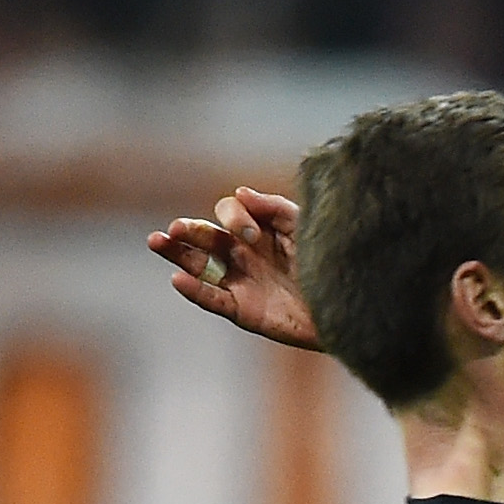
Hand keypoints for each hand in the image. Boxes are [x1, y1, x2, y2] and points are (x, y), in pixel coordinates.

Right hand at [149, 188, 318, 350]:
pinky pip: (213, 299)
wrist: (346, 307)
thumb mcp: (305, 229)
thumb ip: (274, 209)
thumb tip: (240, 192)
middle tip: (174, 228)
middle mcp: (243, 254)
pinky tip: (176, 278)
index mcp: (257, 231)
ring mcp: (240, 282)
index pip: (229, 213)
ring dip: (177, 253)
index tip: (252, 235)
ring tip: (156, 241)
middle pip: (205, 237)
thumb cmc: (327, 264)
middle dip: (189, 231)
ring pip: (199, 265)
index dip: (234, 217)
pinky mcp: (243, 311)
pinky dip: (195, 290)